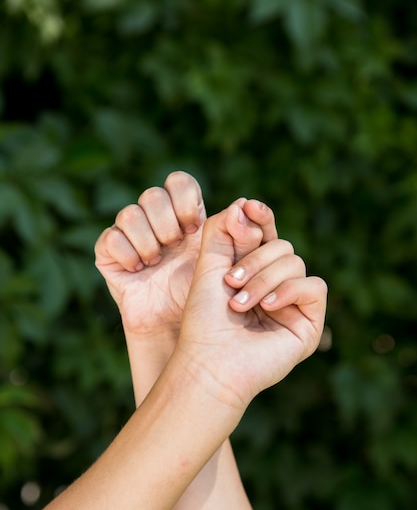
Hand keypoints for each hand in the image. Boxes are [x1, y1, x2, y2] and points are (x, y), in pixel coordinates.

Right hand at [95, 172, 278, 337]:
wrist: (175, 327)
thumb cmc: (204, 297)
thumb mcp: (229, 266)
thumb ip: (242, 237)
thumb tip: (244, 203)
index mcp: (183, 216)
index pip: (179, 182)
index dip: (184, 201)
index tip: (192, 229)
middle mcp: (154, 221)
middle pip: (153, 195)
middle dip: (166, 223)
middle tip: (175, 247)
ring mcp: (130, 236)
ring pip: (129, 213)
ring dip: (148, 240)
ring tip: (157, 263)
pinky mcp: (109, 254)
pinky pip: (110, 238)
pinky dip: (128, 254)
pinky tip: (139, 270)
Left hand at [176, 204, 327, 409]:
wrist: (209, 362)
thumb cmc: (204, 320)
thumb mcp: (207, 267)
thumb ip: (221, 231)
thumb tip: (244, 204)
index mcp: (253, 271)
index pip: (266, 235)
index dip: (261, 218)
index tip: (249, 207)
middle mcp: (276, 285)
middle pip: (282, 246)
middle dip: (254, 259)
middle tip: (230, 282)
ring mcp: (293, 304)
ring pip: (295, 263)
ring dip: (264, 279)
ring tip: (240, 304)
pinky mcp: (309, 323)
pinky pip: (313, 287)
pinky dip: (289, 291)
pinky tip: (267, 307)